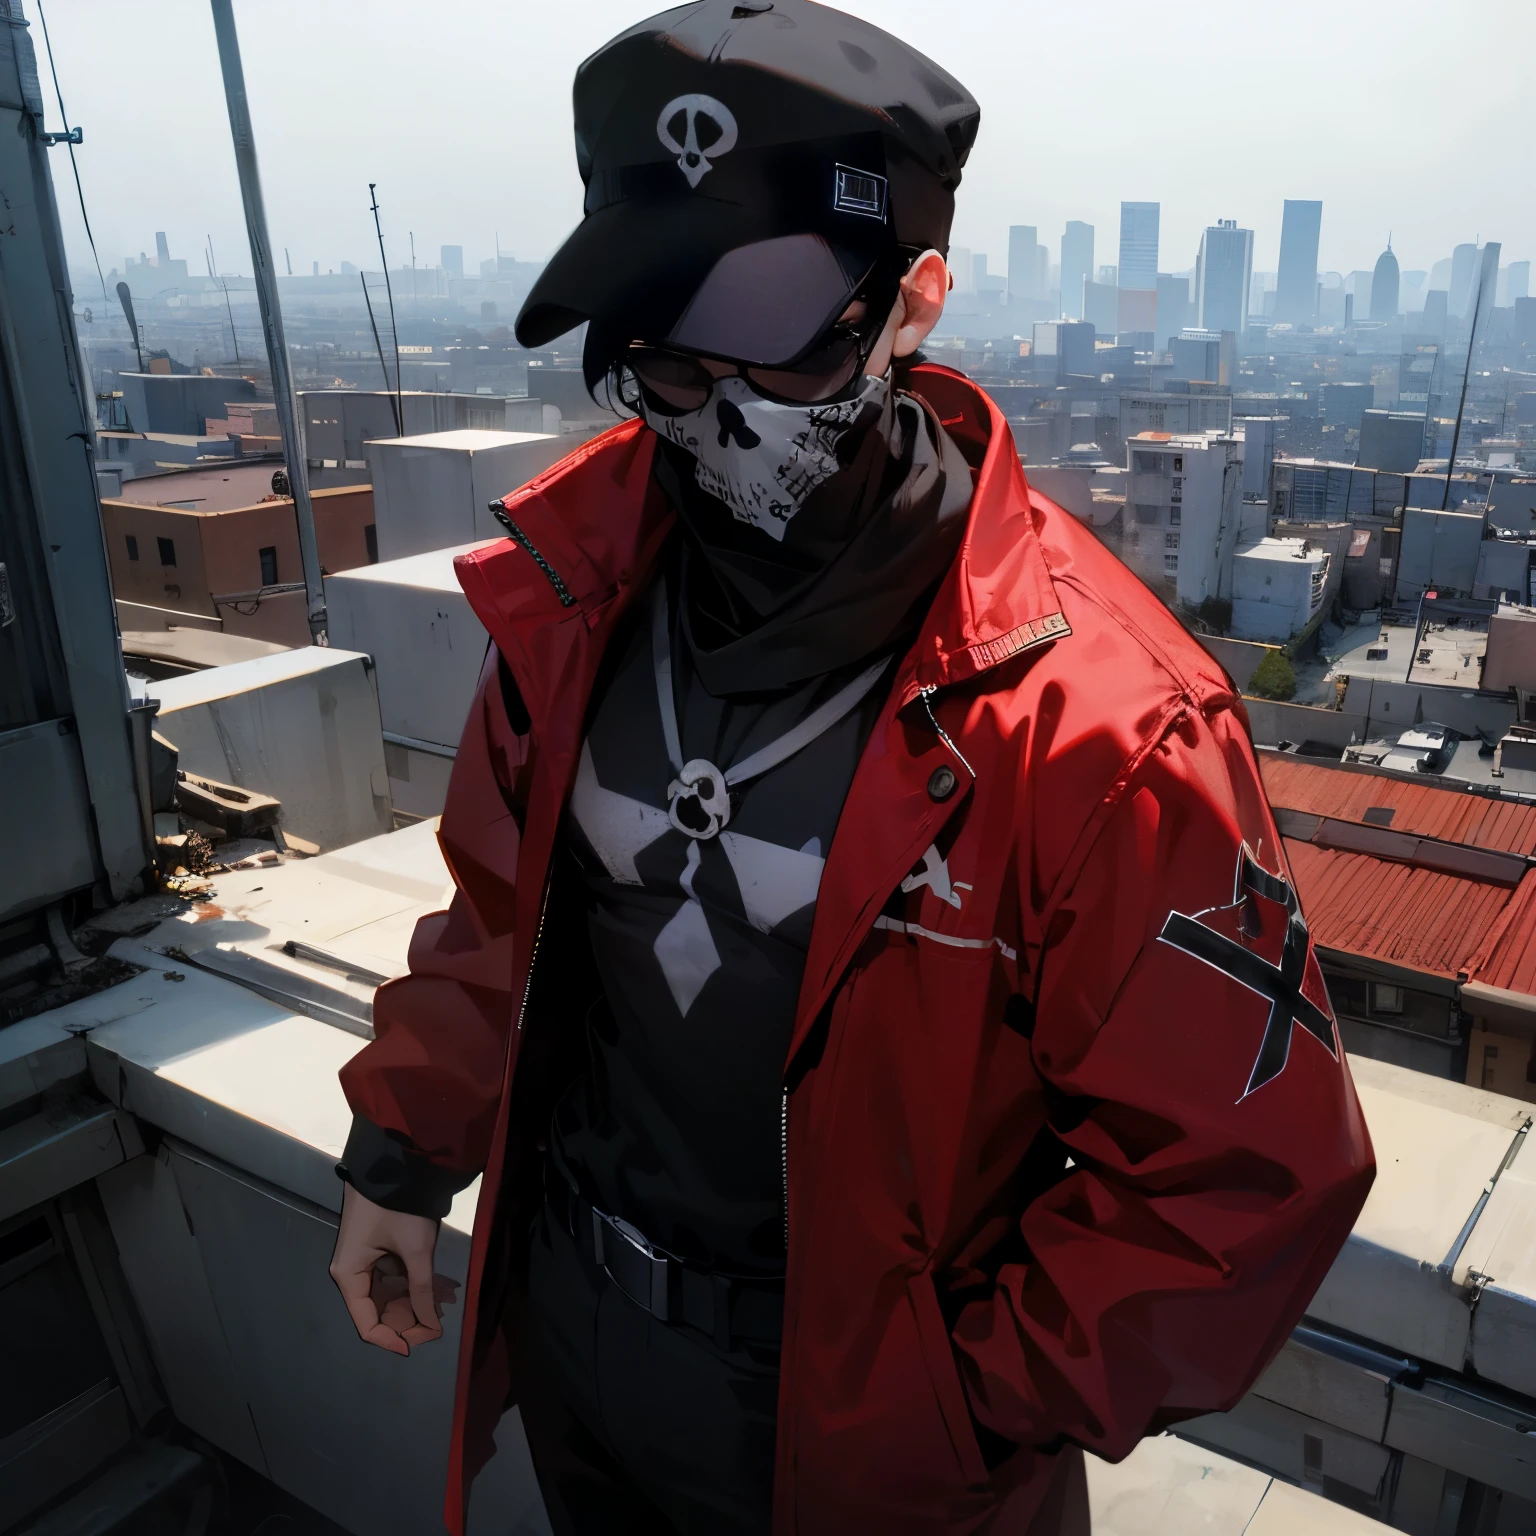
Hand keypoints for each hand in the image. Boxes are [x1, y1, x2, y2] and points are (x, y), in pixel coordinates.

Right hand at [330, 1182, 445, 1354]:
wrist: (394, 1162)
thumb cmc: (398, 1207)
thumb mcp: (415, 1249)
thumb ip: (422, 1290)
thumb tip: (431, 1327)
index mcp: (349, 1276)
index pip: (367, 1324)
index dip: (392, 1340)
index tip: (419, 1345)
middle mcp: (352, 1272)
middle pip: (378, 1311)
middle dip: (409, 1319)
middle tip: (439, 1322)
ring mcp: (365, 1260)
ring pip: (389, 1295)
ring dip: (414, 1302)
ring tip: (443, 1304)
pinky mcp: (378, 1249)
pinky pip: (394, 1277)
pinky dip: (413, 1285)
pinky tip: (436, 1290)